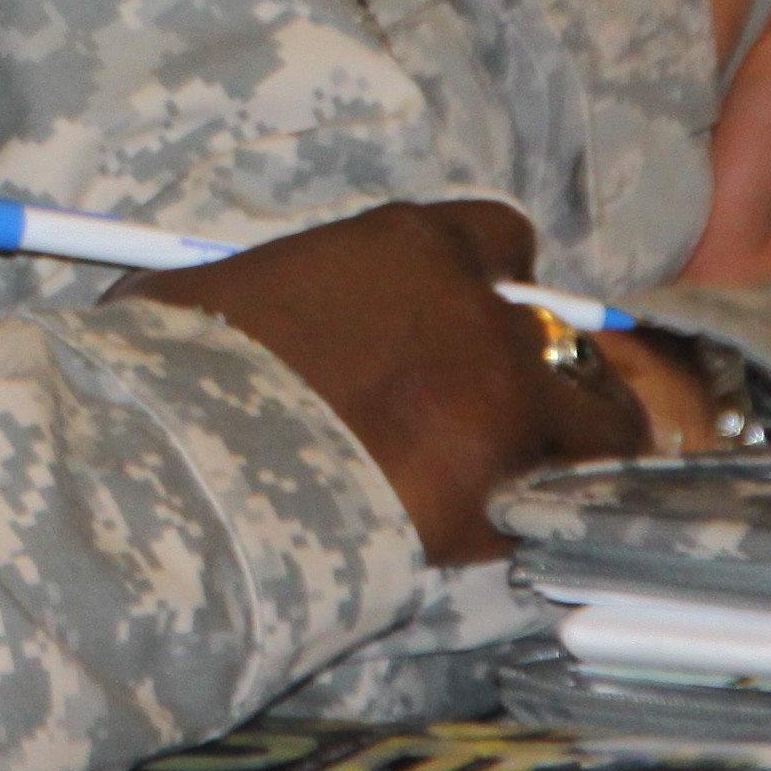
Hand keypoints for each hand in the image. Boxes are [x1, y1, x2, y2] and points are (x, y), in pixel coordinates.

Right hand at [116, 199, 645, 564]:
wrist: (189, 466)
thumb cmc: (173, 363)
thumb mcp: (209, 291)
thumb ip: (262, 290)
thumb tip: (242, 311)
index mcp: (407, 247)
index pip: (500, 236)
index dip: (489, 277)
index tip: (469, 309)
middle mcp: (476, 314)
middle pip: (563, 334)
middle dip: (541, 370)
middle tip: (498, 410)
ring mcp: (501, 406)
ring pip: (596, 423)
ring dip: (566, 445)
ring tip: (525, 481)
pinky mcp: (499, 496)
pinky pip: (555, 503)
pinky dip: (533, 515)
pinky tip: (491, 534)